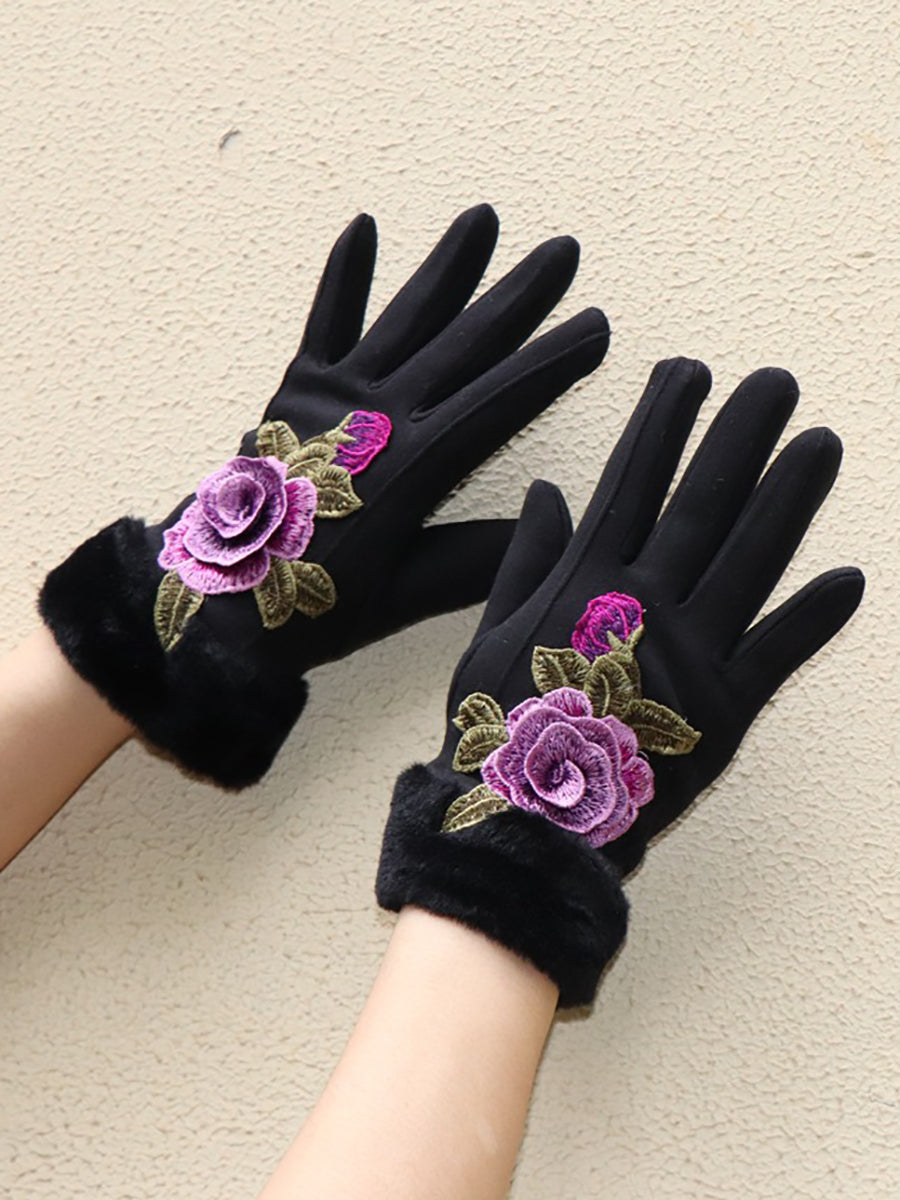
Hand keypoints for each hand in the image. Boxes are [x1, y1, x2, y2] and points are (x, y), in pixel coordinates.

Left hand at [40, 206, 608, 786]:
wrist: (218, 600)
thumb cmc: (313, 605)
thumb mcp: (407, 594)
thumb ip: (477, 558)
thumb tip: (547, 521)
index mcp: (416, 465)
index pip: (502, 400)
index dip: (552, 361)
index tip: (595, 324)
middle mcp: (381, 415)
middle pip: (464, 344)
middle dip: (519, 297)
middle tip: (563, 252)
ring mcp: (336, 395)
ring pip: (405, 318)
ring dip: (447, 268)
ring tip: (483, 217)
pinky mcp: (296, 390)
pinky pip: (324, 324)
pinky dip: (343, 279)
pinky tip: (363, 227)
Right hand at [378, 358, 863, 1004]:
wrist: (526, 827)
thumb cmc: (504, 731)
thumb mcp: (492, 633)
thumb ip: (526, 558)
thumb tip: (547, 490)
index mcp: (586, 582)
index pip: (634, 480)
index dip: (665, 422)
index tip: (690, 373)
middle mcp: (645, 604)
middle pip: (704, 504)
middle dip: (741, 437)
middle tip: (778, 382)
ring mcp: (691, 654)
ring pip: (752, 560)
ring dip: (791, 500)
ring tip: (823, 444)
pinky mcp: (726, 710)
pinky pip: (779, 655)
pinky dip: (814, 619)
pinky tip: (850, 581)